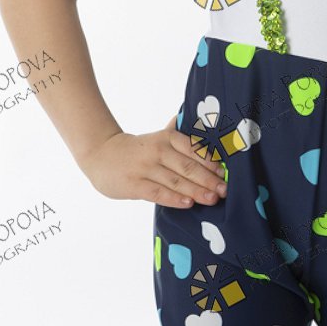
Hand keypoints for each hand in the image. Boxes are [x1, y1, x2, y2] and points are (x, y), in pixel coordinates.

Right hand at [79, 116, 229, 207]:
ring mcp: (146, 168)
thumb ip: (178, 133)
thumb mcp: (158, 137)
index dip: (210, 161)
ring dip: (196, 191)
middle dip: (208, 179)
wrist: (101, 154)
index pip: (193, 149)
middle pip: (188, 166)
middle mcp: (158, 151)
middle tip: (225, 190)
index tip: (225, 172)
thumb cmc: (137, 148)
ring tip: (212, 198)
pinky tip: (188, 203)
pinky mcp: (134, 185)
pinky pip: (158, 192)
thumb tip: (200, 121)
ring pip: (175, 180)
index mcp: (167, 138)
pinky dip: (174, 198)